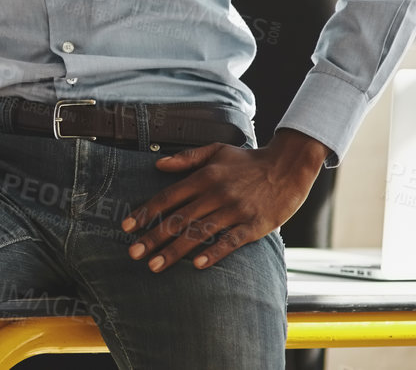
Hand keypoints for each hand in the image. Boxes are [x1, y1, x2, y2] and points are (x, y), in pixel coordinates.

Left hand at [122, 129, 327, 272]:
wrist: (288, 167)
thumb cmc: (248, 160)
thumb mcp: (216, 151)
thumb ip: (186, 158)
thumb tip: (157, 164)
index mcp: (204, 177)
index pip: (168, 197)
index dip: (145, 212)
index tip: (127, 227)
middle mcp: (216, 194)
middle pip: (178, 219)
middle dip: (153, 237)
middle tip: (133, 253)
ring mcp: (235, 211)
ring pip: (199, 233)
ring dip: (175, 250)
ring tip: (154, 265)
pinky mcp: (254, 225)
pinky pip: (231, 242)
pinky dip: (213, 253)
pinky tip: (196, 265)